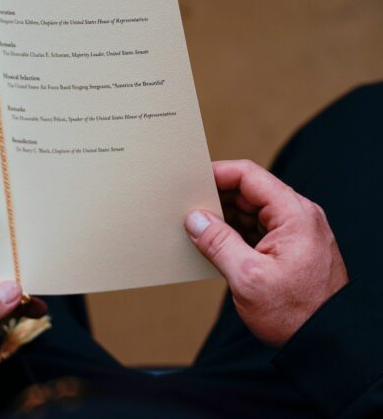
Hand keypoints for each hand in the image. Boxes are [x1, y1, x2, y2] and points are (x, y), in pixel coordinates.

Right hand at [185, 160, 347, 346]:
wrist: (327, 343)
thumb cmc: (297, 314)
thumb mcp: (249, 278)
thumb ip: (218, 243)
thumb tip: (194, 219)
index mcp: (294, 214)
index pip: (249, 176)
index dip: (218, 173)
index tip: (193, 179)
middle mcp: (297, 216)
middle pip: (249, 191)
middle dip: (218, 197)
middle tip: (189, 206)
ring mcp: (294, 231)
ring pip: (252, 209)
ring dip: (225, 216)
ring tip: (198, 226)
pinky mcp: (289, 246)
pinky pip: (257, 228)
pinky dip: (235, 231)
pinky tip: (216, 241)